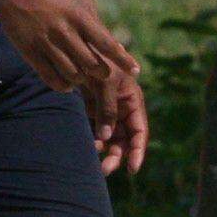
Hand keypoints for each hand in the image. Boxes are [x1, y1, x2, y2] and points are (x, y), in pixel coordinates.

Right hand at [0, 0, 136, 98]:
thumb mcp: (73, 6)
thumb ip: (92, 27)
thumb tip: (115, 48)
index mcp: (78, 16)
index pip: (107, 43)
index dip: (123, 59)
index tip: (136, 71)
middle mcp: (64, 30)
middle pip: (91, 64)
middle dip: (100, 73)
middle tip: (101, 73)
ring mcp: (47, 43)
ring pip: (73, 74)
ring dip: (82, 80)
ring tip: (83, 78)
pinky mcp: (31, 53)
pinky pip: (52, 78)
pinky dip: (63, 86)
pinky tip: (67, 85)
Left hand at [85, 61, 148, 175]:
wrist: (78, 47)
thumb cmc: (98, 60)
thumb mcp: (106, 82)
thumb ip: (107, 110)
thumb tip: (105, 139)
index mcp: (133, 101)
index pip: (139, 131)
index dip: (138, 151)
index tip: (132, 169)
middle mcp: (122, 109)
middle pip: (125, 140)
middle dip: (118, 156)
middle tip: (105, 169)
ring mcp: (106, 111)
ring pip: (109, 139)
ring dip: (104, 151)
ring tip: (93, 158)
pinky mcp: (91, 111)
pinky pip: (94, 132)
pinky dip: (92, 141)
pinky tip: (86, 146)